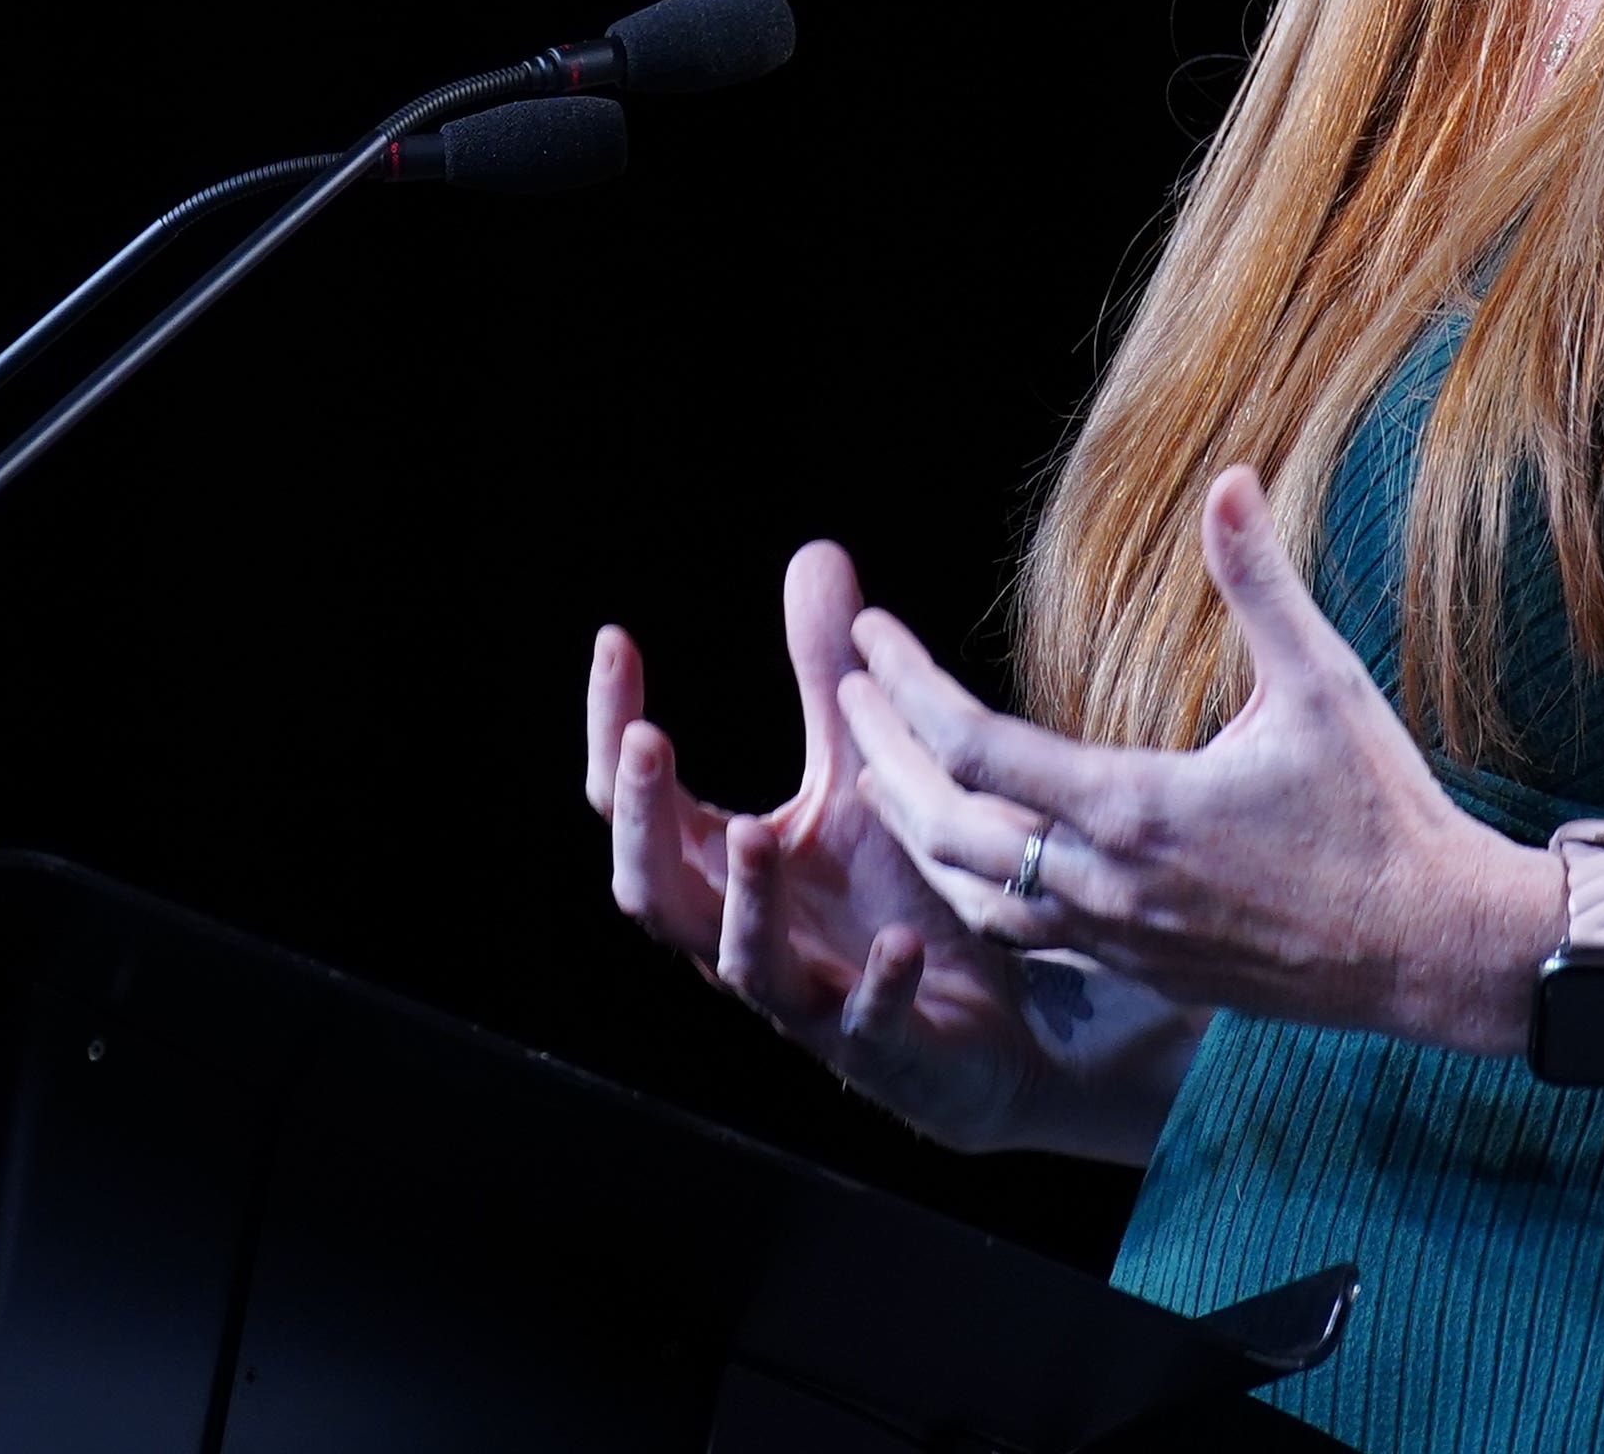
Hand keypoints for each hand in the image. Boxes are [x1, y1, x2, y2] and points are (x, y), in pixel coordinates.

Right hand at [586, 544, 1194, 1157]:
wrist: (992, 1029)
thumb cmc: (896, 894)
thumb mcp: (860, 775)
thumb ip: (827, 681)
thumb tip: (814, 553)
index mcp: (719, 870)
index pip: (631, 798)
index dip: (611, 724)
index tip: (615, 642)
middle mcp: (742, 936)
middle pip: (652, 888)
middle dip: (641, 817)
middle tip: (647, 740)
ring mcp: (807, 1001)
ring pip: (744, 962)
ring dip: (747, 901)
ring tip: (759, 832)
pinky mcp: (883, 1050)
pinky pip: (867, 1025)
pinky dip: (877, 986)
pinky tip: (899, 943)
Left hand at [836, 465, 1541, 1053]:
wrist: (1435, 953)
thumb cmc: (1383, 812)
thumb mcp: (1324, 684)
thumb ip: (1261, 582)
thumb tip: (1232, 479)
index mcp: (1134, 810)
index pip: (972, 747)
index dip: (906, 688)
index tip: (869, 638)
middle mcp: (1107, 886)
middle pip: (943, 828)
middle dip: (880, 755)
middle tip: (846, 694)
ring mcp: (1118, 941)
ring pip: (970, 894)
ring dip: (913, 830)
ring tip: (878, 773)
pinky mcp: (1140, 974)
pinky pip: (1022, 934)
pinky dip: (971, 887)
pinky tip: (966, 855)